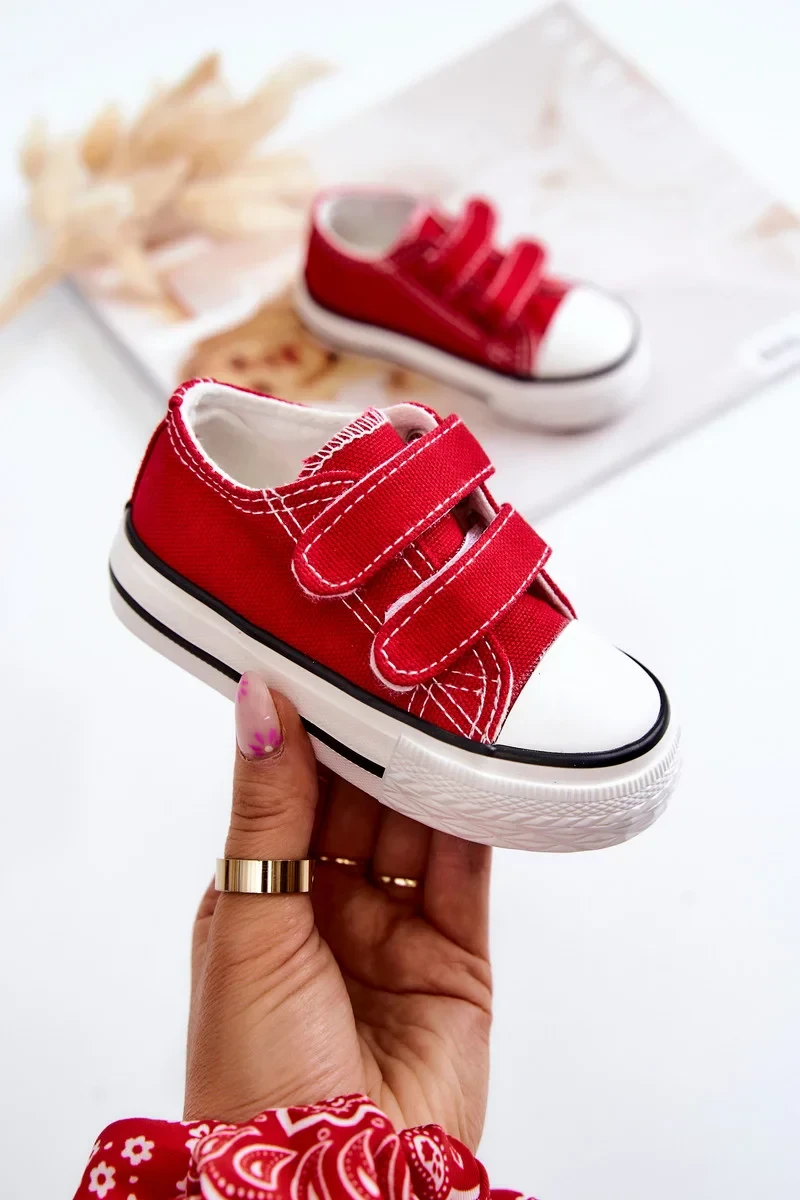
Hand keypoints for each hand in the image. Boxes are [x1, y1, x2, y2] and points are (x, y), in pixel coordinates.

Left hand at [185, 672, 491, 1148]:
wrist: (332, 1186)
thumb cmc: (255, 1072)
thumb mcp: (248, 922)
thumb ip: (266, 810)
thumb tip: (258, 704)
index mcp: (261, 898)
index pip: (289, 793)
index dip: (309, 733)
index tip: (328, 666)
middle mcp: (327, 909)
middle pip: (357, 805)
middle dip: (374, 745)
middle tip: (397, 673)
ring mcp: (394, 934)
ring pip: (414, 831)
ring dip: (426, 773)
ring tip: (444, 705)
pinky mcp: (455, 960)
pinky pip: (467, 874)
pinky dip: (475, 820)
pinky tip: (479, 769)